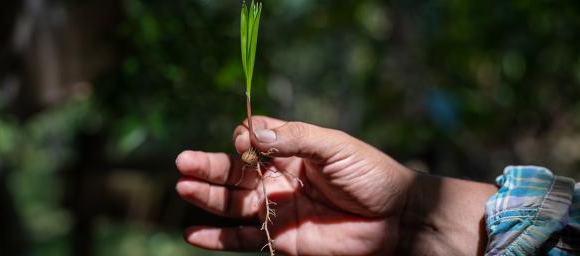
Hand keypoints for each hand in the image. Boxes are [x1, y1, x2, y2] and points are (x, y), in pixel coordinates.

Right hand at [175, 116, 414, 254]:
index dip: (244, 137)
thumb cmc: (371, 175)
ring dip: (207, 195)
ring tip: (183, 187)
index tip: (244, 142)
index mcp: (292, 151)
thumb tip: (252, 135)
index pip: (255, 138)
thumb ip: (296, 138)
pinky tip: (192, 233)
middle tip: (184, 162)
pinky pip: (242, 239)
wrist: (396, 220)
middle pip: (235, 170)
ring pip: (233, 203)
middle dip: (209, 166)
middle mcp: (279, 178)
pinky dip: (216, 239)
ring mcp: (277, 209)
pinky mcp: (280, 240)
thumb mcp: (335, 146)